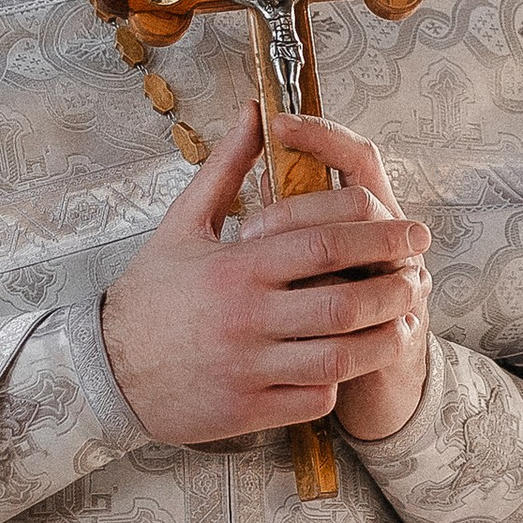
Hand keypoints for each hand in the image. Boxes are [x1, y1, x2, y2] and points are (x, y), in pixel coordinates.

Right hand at [99, 106, 432, 449]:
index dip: (380, 235)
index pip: (326, 242)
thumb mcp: (182, 223)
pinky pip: (314, 398)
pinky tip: (350, 361)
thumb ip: (226, 167)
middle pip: (345, 302)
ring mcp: (249, 369)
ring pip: (340, 357)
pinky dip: (339, 380)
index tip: (412, 231)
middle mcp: (247, 318)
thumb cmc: (150, 293)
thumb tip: (254, 110)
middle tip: (418, 275)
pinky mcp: (247, 412)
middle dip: (394, 288)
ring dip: (382, 339)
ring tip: (402, 320)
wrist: (104, 370)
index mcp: (237, 267)